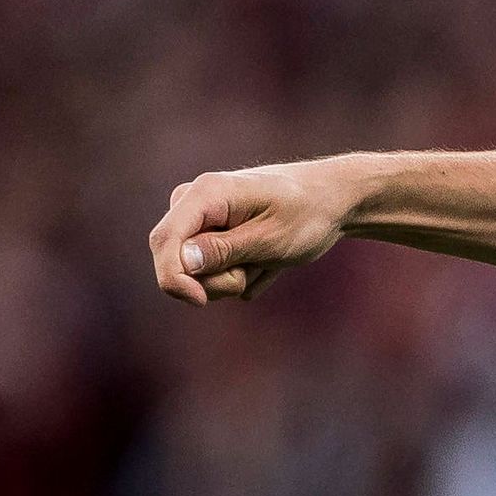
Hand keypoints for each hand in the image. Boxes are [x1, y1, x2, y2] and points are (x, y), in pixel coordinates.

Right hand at [148, 159, 359, 304]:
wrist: (331, 201)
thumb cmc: (307, 213)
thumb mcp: (271, 237)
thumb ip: (225, 250)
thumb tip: (182, 262)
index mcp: (204, 194)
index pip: (164, 240)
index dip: (173, 278)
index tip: (199, 301)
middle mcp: (193, 204)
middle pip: (179, 263)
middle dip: (218, 279)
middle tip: (259, 265)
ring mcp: (200, 221)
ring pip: (197, 274)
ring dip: (233, 277)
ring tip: (265, 257)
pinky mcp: (210, 237)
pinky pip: (213, 273)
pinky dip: (240, 274)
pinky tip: (264, 258)